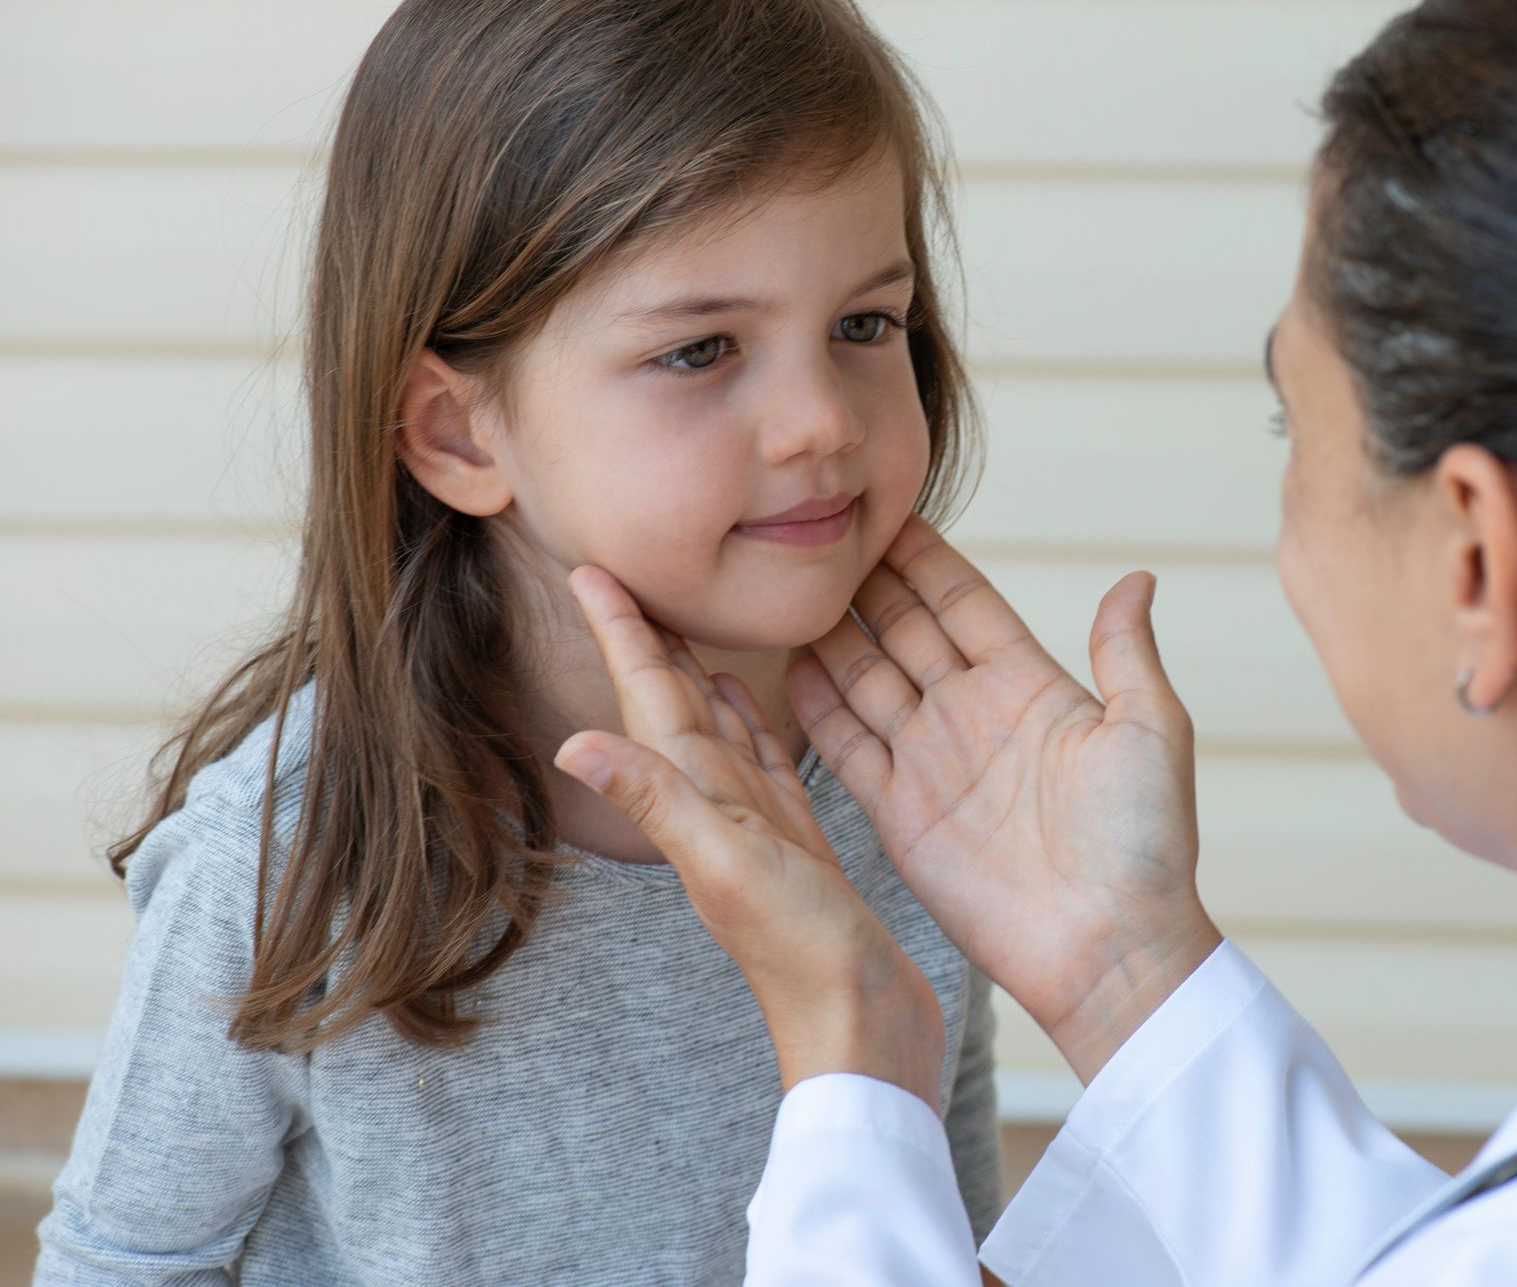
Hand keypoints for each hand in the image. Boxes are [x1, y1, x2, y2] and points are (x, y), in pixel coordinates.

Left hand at [552, 565, 945, 1109]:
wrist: (862, 1031)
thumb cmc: (805, 958)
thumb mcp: (728, 869)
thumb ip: (657, 804)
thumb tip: (570, 743)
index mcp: (700, 802)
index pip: (651, 701)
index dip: (622, 634)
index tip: (586, 570)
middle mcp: (718, 809)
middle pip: (673, 704)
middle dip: (644, 638)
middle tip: (615, 574)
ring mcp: (755, 828)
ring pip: (715, 729)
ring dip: (692, 673)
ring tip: (673, 618)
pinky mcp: (795, 843)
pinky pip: (762, 764)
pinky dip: (747, 723)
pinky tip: (743, 698)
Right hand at [789, 517, 1221, 1081]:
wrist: (1110, 949)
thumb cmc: (1146, 845)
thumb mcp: (1150, 732)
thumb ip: (1124, 652)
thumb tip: (1138, 578)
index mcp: (1032, 686)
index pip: (964, 602)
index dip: (925, 557)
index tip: (885, 507)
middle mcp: (975, 716)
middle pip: (905, 630)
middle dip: (865, 583)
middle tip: (815, 532)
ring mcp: (934, 763)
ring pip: (868, 679)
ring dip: (831, 635)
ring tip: (786, 586)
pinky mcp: (900, 815)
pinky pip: (849, 747)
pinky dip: (816, 707)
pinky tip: (785, 664)